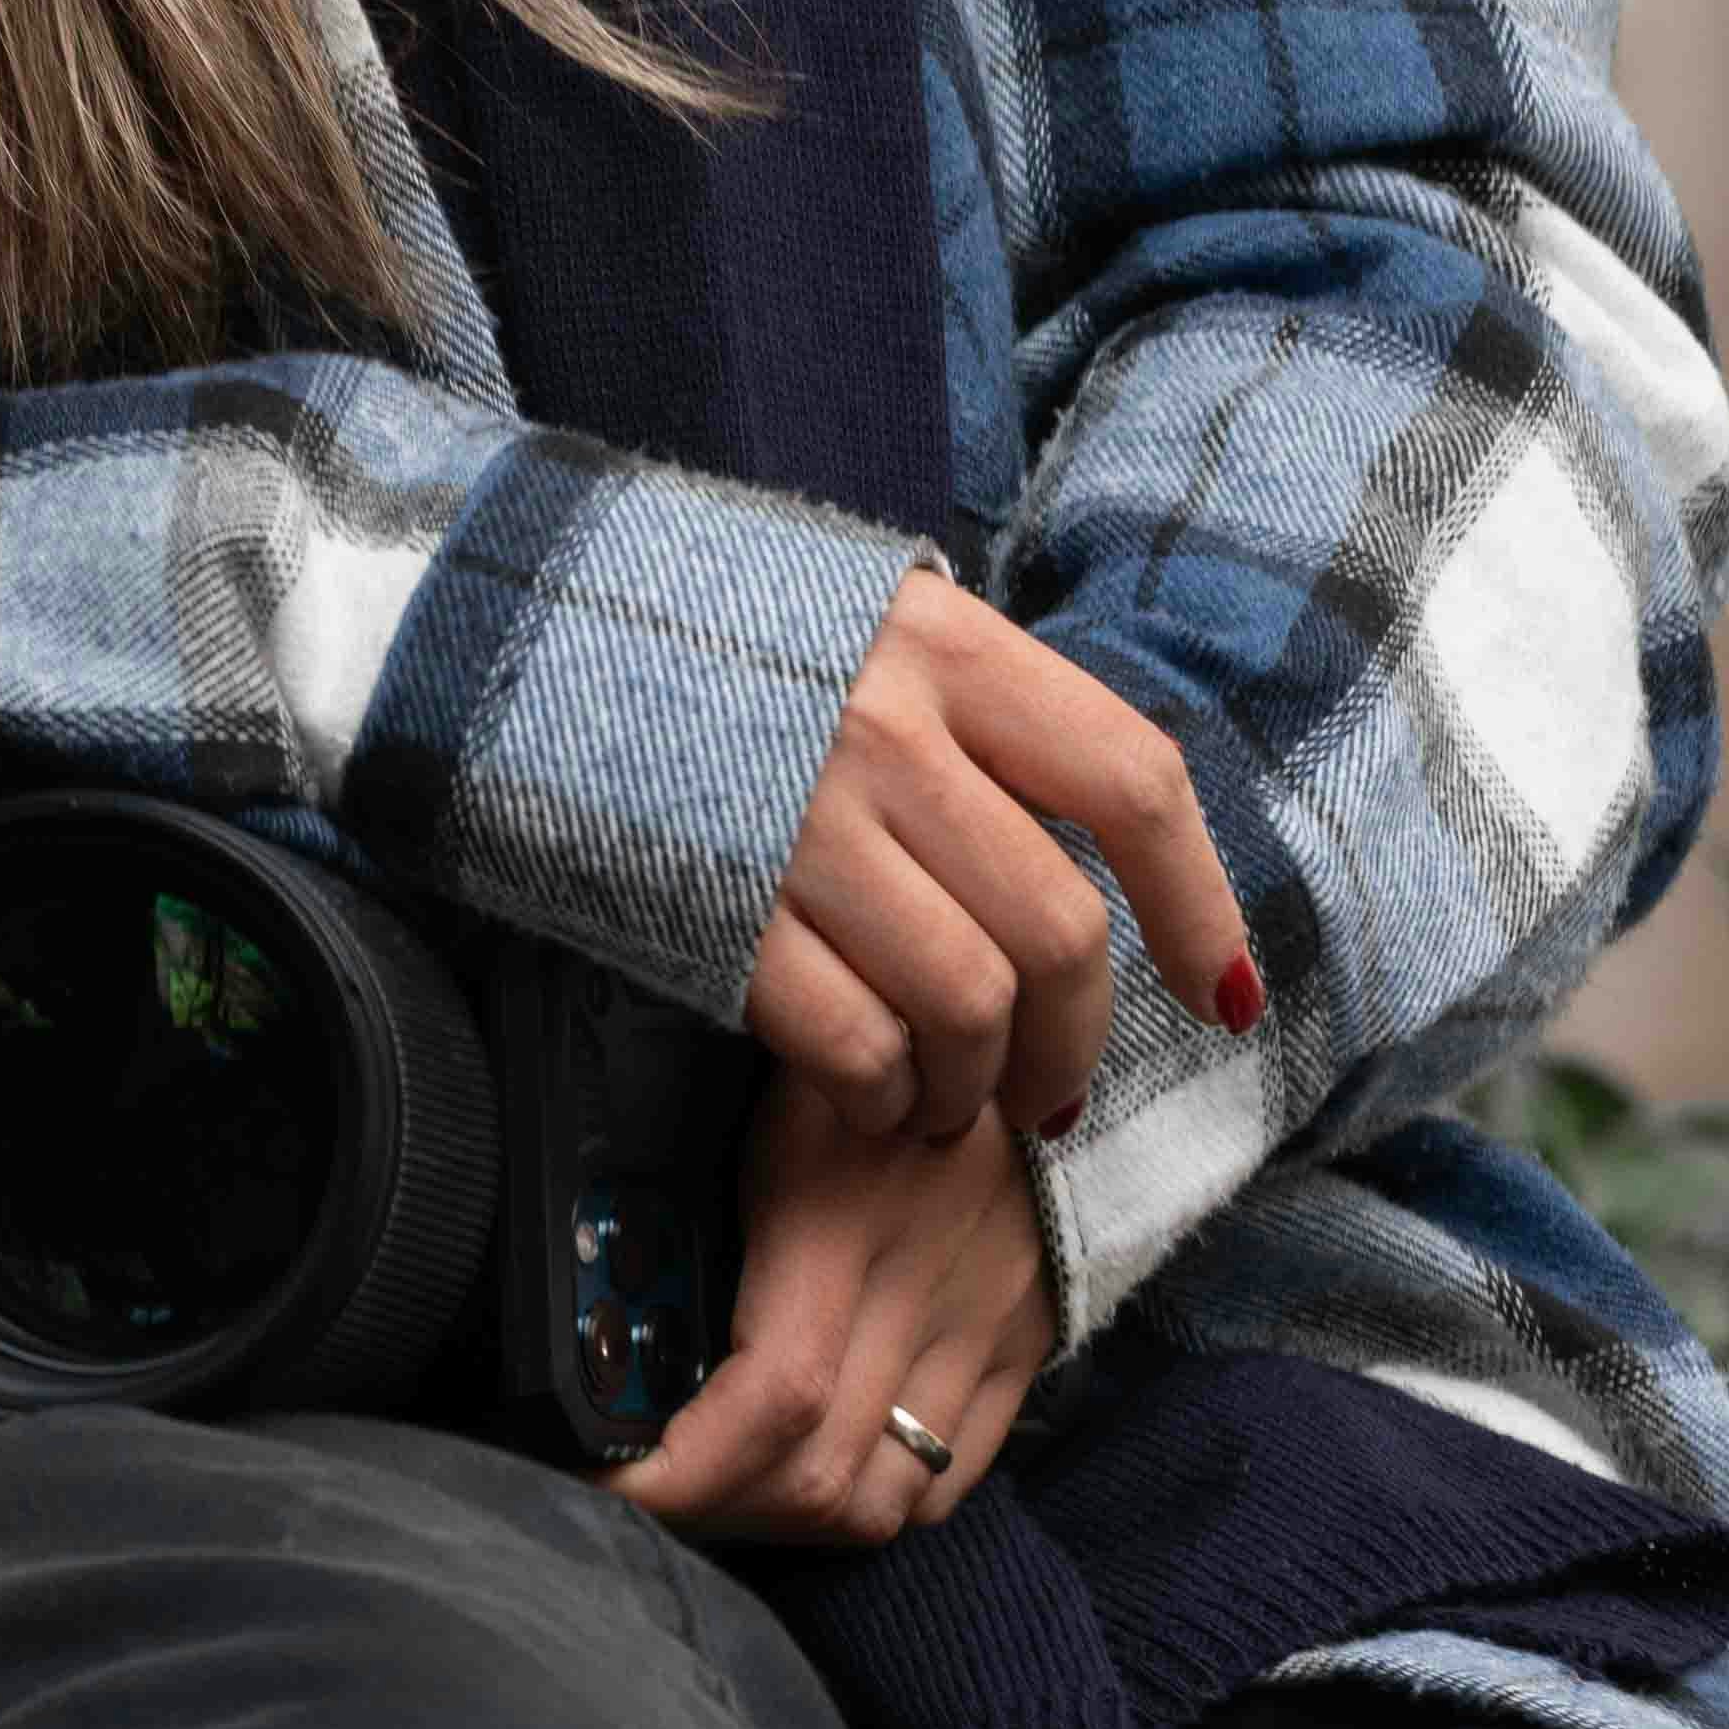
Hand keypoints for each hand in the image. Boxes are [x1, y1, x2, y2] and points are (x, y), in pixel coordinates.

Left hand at [616, 1066, 1057, 1543]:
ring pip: (882, 1502)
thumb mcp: (754, 1095)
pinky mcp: (1025, 1343)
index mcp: (836, 1216)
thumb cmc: (850, 1044)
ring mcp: (986, 1324)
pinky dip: (870, 1502)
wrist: (1022, 1017)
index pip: (769, 1400)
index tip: (604, 1476)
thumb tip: (596, 1309)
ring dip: (787, 1520)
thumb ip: (689, 1194)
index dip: (678, 1473)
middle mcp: (923, 1286)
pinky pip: (948, 1481)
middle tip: (644, 1486)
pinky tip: (813, 1472)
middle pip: (819, 1479)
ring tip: (723, 1489)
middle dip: (711, 1511)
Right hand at [744, 569, 1261, 1147]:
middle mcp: (889, 728)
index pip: (1131, 782)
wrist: (508, 635)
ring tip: (943, 1101)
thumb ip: (975, 715)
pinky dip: (877, 1094)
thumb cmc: (708, 641)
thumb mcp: (862, 627)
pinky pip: (851, 1041)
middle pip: (1057, 929)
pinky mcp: (717, 907)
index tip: (1219, 991)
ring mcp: (802, 822)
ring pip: (966, 1001)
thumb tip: (1093, 847)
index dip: (1199, 903)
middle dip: (1073, 1041)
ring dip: (972, 1084)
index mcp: (945, 646)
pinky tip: (864, 1095)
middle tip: (1047, 1089)